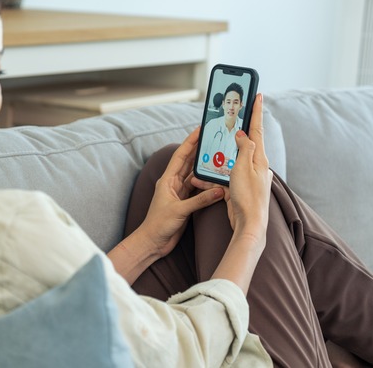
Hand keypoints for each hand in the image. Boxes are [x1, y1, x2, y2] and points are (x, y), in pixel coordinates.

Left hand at [136, 128, 225, 257]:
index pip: (180, 156)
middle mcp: (173, 183)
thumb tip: (219, 190)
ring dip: (204, 166)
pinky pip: (198, 188)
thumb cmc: (159, 225)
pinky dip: (206, 183)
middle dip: (199, 150)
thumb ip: (200, 200)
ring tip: (218, 155)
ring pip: (194, 175)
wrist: (153, 242)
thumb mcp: (180, 210)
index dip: (190, 142)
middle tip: (213, 139)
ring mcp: (179, 193)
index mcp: (168, 180)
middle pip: (188, 162)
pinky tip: (216, 177)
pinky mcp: (185, 203)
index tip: (199, 130)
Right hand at [204, 93, 272, 293]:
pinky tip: (203, 176)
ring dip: (221, 153)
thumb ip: (244, 148)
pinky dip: (215, 172)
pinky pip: (225, 174)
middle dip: (239, 129)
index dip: (256, 111)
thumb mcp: (244, 168)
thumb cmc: (247, 197)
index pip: (258, 129)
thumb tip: (244, 134)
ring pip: (232, 158)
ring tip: (212, 146)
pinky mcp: (240, 188)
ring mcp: (248, 177)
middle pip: (246, 142)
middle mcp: (256, 166)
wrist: (249, 225)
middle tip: (233, 113)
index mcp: (259, 158)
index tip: (257, 94)